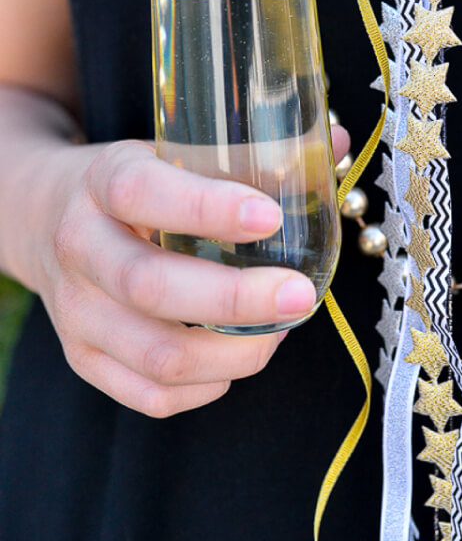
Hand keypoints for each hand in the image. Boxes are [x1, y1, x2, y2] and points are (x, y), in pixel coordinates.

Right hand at [34, 127, 349, 417]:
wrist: (45, 217)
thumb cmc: (134, 184)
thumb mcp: (173, 148)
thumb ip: (251, 150)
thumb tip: (338, 145)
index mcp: (103, 180)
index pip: (141, 193)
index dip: (206, 207)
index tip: (269, 215)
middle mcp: (80, 247)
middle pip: (150, 287)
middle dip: (236, 299)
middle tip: (300, 294)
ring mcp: (75, 311)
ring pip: (156, 354)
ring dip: (233, 352)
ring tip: (282, 328)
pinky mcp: (83, 358)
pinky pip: (150, 395)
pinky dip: (208, 386)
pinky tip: (240, 357)